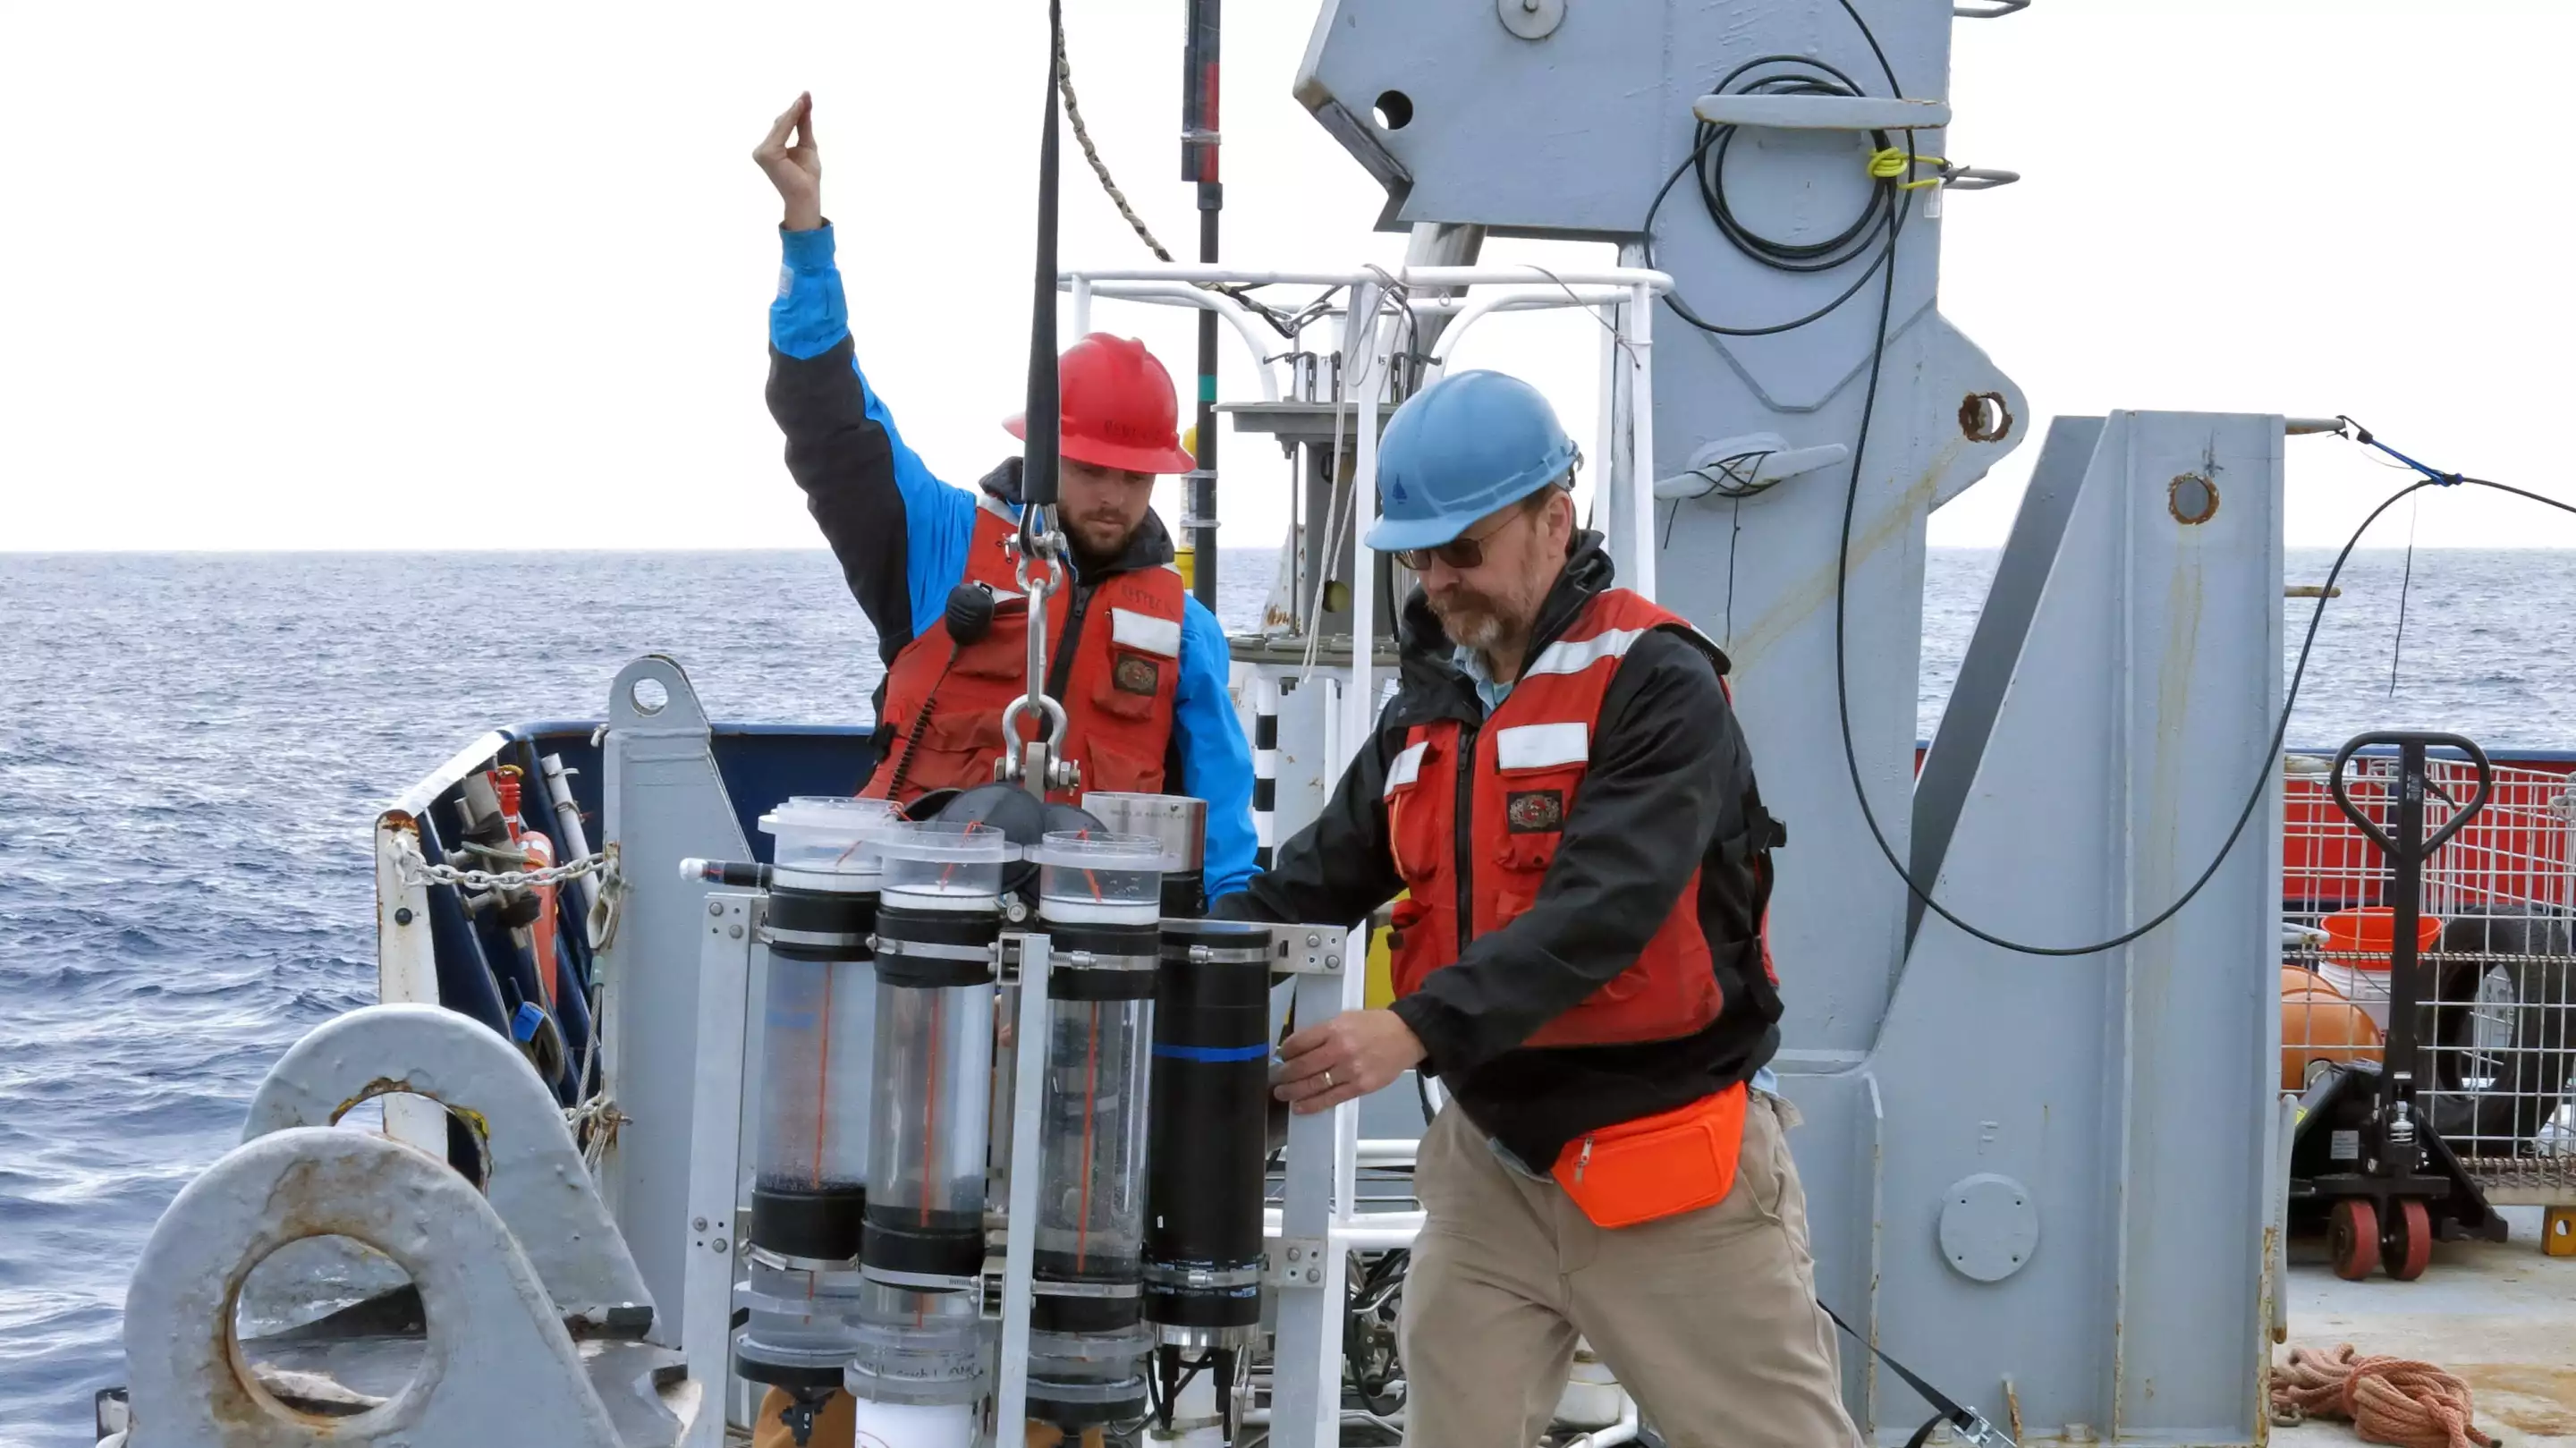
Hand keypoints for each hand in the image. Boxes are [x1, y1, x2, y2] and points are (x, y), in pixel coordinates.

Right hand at [754, 92, 823, 231]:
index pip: (783, 126)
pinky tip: (800, 107)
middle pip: (781, 124)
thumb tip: (804, 105)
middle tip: (807, 94)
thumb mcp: (806, 145)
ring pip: (781, 125)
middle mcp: (763, 149)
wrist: (806, 195)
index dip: (794, 112)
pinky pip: (781, 131)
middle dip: (795, 109)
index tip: (806, 97)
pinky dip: (791, 119)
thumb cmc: (806, 176)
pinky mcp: (767, 153)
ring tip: (805, 98)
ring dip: (794, 111)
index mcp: (771, 149)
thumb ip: (803, 126)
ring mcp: (762, 151)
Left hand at [1272, 1009, 1425, 1115]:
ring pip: (1313, 1085)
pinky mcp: (1360, 1087)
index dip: (1285, 1052)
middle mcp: (1340, 1049)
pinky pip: (1330, 1099)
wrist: (1406, 1036)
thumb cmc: (1374, 1025)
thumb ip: (1322, 1033)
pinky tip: (1299, 1107)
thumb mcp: (1345, 1018)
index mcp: (1334, 1029)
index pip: (1299, 1043)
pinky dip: (1311, 1105)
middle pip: (1302, 1066)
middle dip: (1285, 1075)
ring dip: (1293, 1092)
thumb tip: (1298, 1048)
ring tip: (1283, 1094)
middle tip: (1276, 1079)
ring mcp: (1350, 1070)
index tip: (1281, 1057)